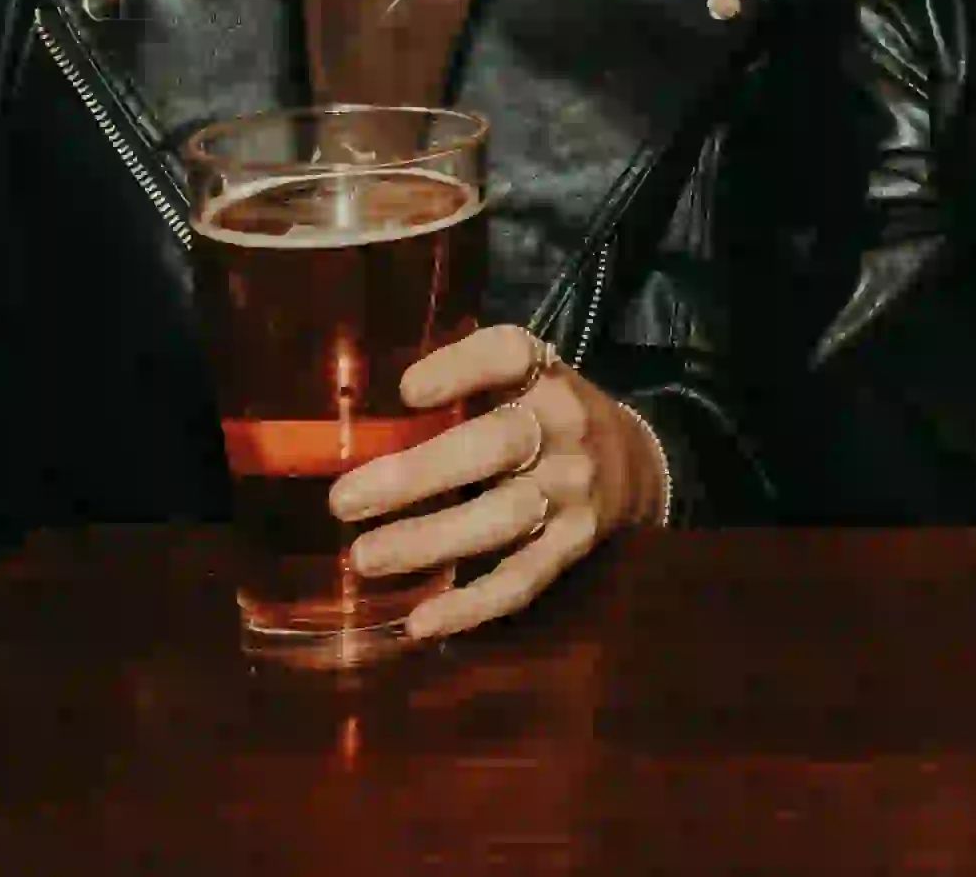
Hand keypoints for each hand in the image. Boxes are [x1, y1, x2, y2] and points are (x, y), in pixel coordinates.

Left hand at [327, 324, 668, 643]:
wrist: (632, 464)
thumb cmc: (542, 416)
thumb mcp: (517, 382)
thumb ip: (456, 388)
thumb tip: (351, 423)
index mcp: (543, 375)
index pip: (509, 354)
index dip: (460, 368)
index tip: (408, 390)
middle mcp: (564, 427)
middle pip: (495, 445)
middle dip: (417, 474)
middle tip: (344, 500)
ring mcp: (571, 490)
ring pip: (501, 518)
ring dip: (428, 541)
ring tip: (365, 558)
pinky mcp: (573, 546)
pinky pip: (521, 580)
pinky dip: (471, 606)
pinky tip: (420, 621)